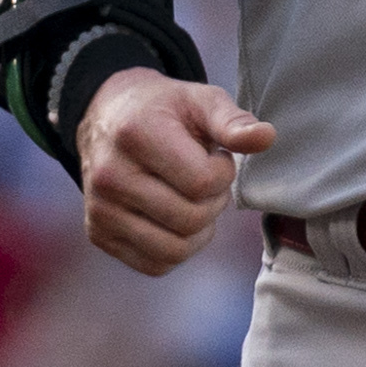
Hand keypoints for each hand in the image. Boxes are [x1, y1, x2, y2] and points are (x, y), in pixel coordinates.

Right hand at [76, 67, 270, 275]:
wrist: (106, 117)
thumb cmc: (163, 111)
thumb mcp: (200, 102)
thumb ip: (233, 121)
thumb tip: (267, 137)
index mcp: (136, 135)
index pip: (202, 183)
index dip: (223, 173)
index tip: (214, 157)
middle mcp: (109, 176)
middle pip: (190, 220)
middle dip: (213, 203)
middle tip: (205, 180)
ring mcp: (100, 209)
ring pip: (174, 250)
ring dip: (198, 231)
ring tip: (191, 200)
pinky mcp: (99, 234)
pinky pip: (155, 264)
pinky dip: (176, 249)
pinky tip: (174, 219)